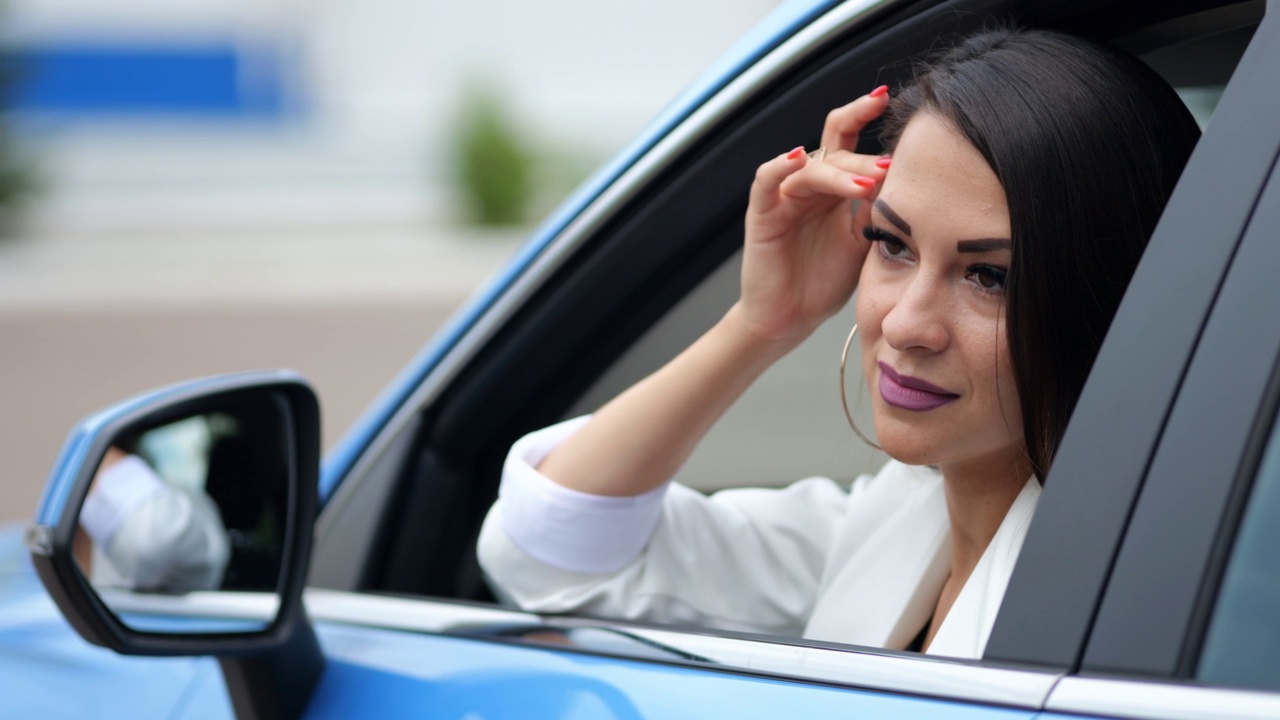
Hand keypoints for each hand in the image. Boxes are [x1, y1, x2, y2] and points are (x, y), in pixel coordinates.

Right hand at [733, 87, 890, 344]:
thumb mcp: (863, 240)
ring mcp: (784, 197)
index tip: (891, 100)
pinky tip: (798, 158)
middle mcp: (809, 185)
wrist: (790, 319)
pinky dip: (780, 166)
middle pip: (834, 146)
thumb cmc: (824, 281)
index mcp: (834, 187)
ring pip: (811, 166)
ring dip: (840, 172)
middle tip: (891, 166)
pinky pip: (766, 181)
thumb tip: (909, 177)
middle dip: (864, 152)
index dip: (866, 115)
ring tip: (866, 184)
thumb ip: (877, 208)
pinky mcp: (762, 214)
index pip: (849, 140)